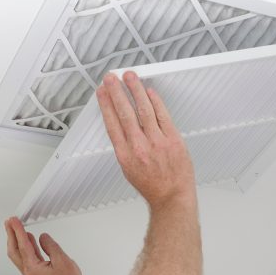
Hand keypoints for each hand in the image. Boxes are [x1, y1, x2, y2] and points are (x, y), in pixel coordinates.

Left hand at [5, 217, 87, 274]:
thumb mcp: (63, 261)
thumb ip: (50, 247)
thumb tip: (43, 237)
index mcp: (33, 269)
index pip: (23, 246)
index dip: (18, 231)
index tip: (14, 221)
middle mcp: (29, 272)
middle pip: (14, 251)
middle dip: (11, 235)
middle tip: (9, 222)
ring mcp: (31, 274)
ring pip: (19, 254)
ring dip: (17, 240)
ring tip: (15, 228)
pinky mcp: (36, 274)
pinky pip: (27, 258)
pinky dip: (26, 247)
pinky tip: (29, 240)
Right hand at [95, 71, 195, 208]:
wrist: (172, 197)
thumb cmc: (151, 185)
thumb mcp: (128, 169)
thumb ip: (125, 146)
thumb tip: (120, 125)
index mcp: (125, 155)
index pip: (112, 123)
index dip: (106, 105)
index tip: (102, 92)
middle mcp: (140, 147)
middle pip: (125, 113)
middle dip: (117, 92)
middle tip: (111, 78)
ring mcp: (157, 142)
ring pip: (144, 109)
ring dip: (135, 90)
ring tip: (129, 77)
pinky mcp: (173, 139)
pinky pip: (163, 115)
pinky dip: (155, 101)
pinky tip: (149, 92)